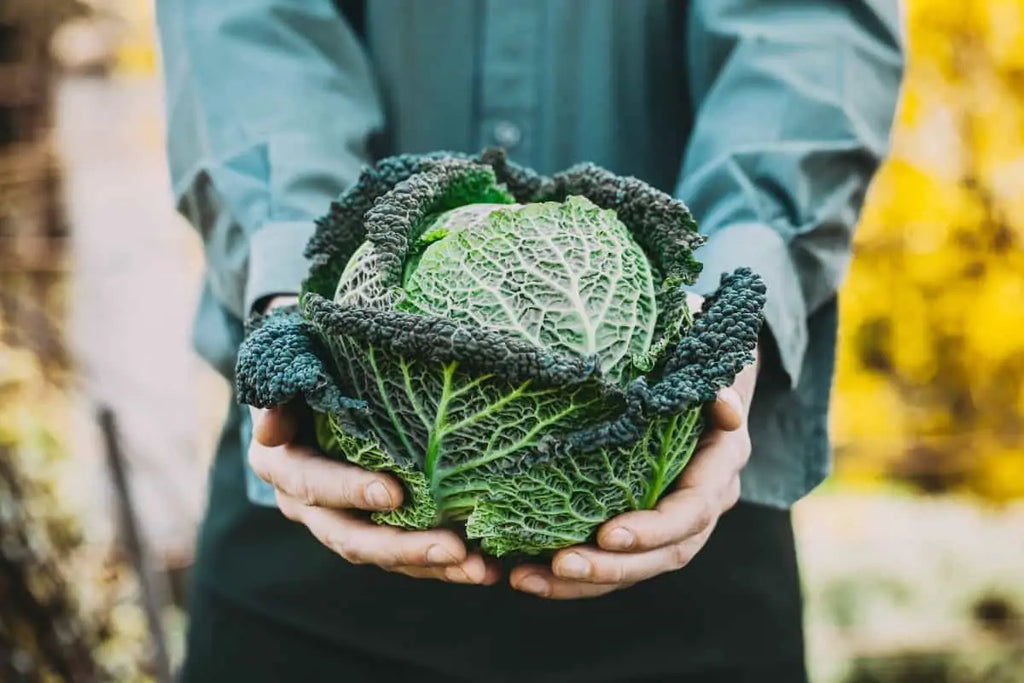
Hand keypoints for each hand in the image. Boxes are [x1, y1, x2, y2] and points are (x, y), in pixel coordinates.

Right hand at [247, 297, 500, 585]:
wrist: (314, 385)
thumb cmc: (309, 364)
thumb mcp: (290, 364)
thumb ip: (281, 391)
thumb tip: (269, 428)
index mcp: (282, 464)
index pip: (312, 484)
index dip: (349, 490)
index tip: (394, 492)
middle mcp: (307, 505)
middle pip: (352, 537)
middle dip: (403, 547)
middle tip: (454, 548)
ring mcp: (341, 521)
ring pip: (384, 556)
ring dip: (432, 564)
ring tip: (481, 570)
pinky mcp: (372, 528)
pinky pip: (405, 556)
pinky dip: (442, 564)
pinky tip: (487, 567)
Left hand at [510, 292, 757, 598]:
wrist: (694, 380)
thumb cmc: (689, 362)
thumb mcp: (704, 359)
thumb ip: (715, 380)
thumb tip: (723, 404)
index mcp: (718, 467)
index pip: (692, 511)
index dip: (654, 529)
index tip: (607, 534)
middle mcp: (700, 503)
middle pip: (663, 554)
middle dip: (612, 567)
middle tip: (561, 564)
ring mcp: (671, 523)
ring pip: (634, 568)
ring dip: (583, 582)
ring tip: (527, 579)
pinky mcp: (641, 530)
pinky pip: (613, 562)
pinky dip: (571, 576)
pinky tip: (524, 574)